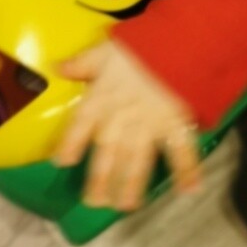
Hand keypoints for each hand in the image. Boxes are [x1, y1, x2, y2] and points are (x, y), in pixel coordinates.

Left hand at [53, 38, 201, 211]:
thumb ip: (82, 63)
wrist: (177, 41)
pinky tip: (190, 189)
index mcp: (102, 98)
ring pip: (137, 158)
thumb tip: (56, 67)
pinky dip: (188, 170)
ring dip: (132, 183)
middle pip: (108, 151)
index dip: (70, 143)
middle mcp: (122, 117)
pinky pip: (181, 150)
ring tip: (127, 205)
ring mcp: (149, 124)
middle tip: (95, 203)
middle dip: (100, 178)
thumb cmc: (139, 46)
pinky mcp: (175, 123)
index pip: (81, 124)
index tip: (62, 162)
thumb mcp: (105, 51)